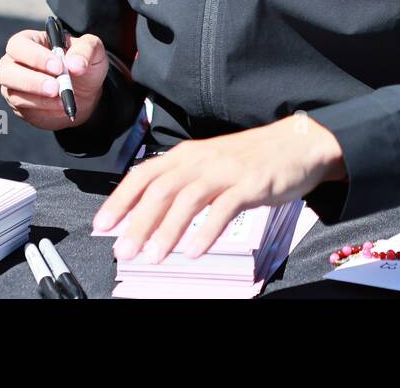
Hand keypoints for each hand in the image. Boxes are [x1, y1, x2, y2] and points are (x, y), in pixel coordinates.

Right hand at [0, 28, 109, 130]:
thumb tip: (75, 64)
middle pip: (5, 71)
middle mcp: (15, 62)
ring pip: (13, 93)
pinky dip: (43, 109)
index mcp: (30, 41)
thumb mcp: (93, 51)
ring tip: (63, 99)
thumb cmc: (83, 64)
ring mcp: (14, 85)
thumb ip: (86, 51)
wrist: (85, 93)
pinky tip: (60, 106)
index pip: (19, 45)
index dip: (35, 56)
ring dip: (39, 98)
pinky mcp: (19, 104)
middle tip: (56, 88)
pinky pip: (24, 109)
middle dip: (31, 81)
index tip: (58, 67)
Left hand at [93, 113, 346, 262]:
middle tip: (122, 252)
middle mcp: (201, 160)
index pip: (144, 174)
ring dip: (167, 230)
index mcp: (187, 155)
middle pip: (160, 190)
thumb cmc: (250, 159)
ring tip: (153, 257)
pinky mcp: (251, 184)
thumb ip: (181, 184)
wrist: (298, 144)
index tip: (101, 226)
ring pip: (187, 199)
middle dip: (137, 223)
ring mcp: (226, 171)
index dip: (120, 200)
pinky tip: (193, 251)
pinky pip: (224, 209)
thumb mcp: (210, 165)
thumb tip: (145, 214)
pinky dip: (206, 231)